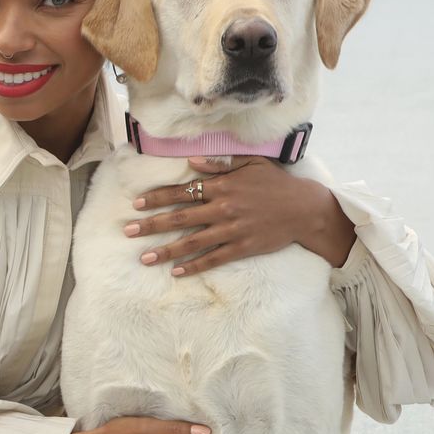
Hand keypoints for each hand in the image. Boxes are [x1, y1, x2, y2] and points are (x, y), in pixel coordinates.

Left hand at [126, 156, 354, 276]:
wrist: (305, 209)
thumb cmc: (276, 183)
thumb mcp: (251, 164)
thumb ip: (220, 163)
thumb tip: (191, 161)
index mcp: (223, 186)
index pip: (182, 192)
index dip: (157, 198)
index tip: (136, 204)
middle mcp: (223, 208)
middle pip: (180, 218)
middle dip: (151, 225)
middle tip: (128, 232)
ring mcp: (232, 229)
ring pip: (193, 242)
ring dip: (166, 251)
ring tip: (144, 258)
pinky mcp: (243, 247)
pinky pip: (214, 258)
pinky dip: (195, 266)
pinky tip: (176, 272)